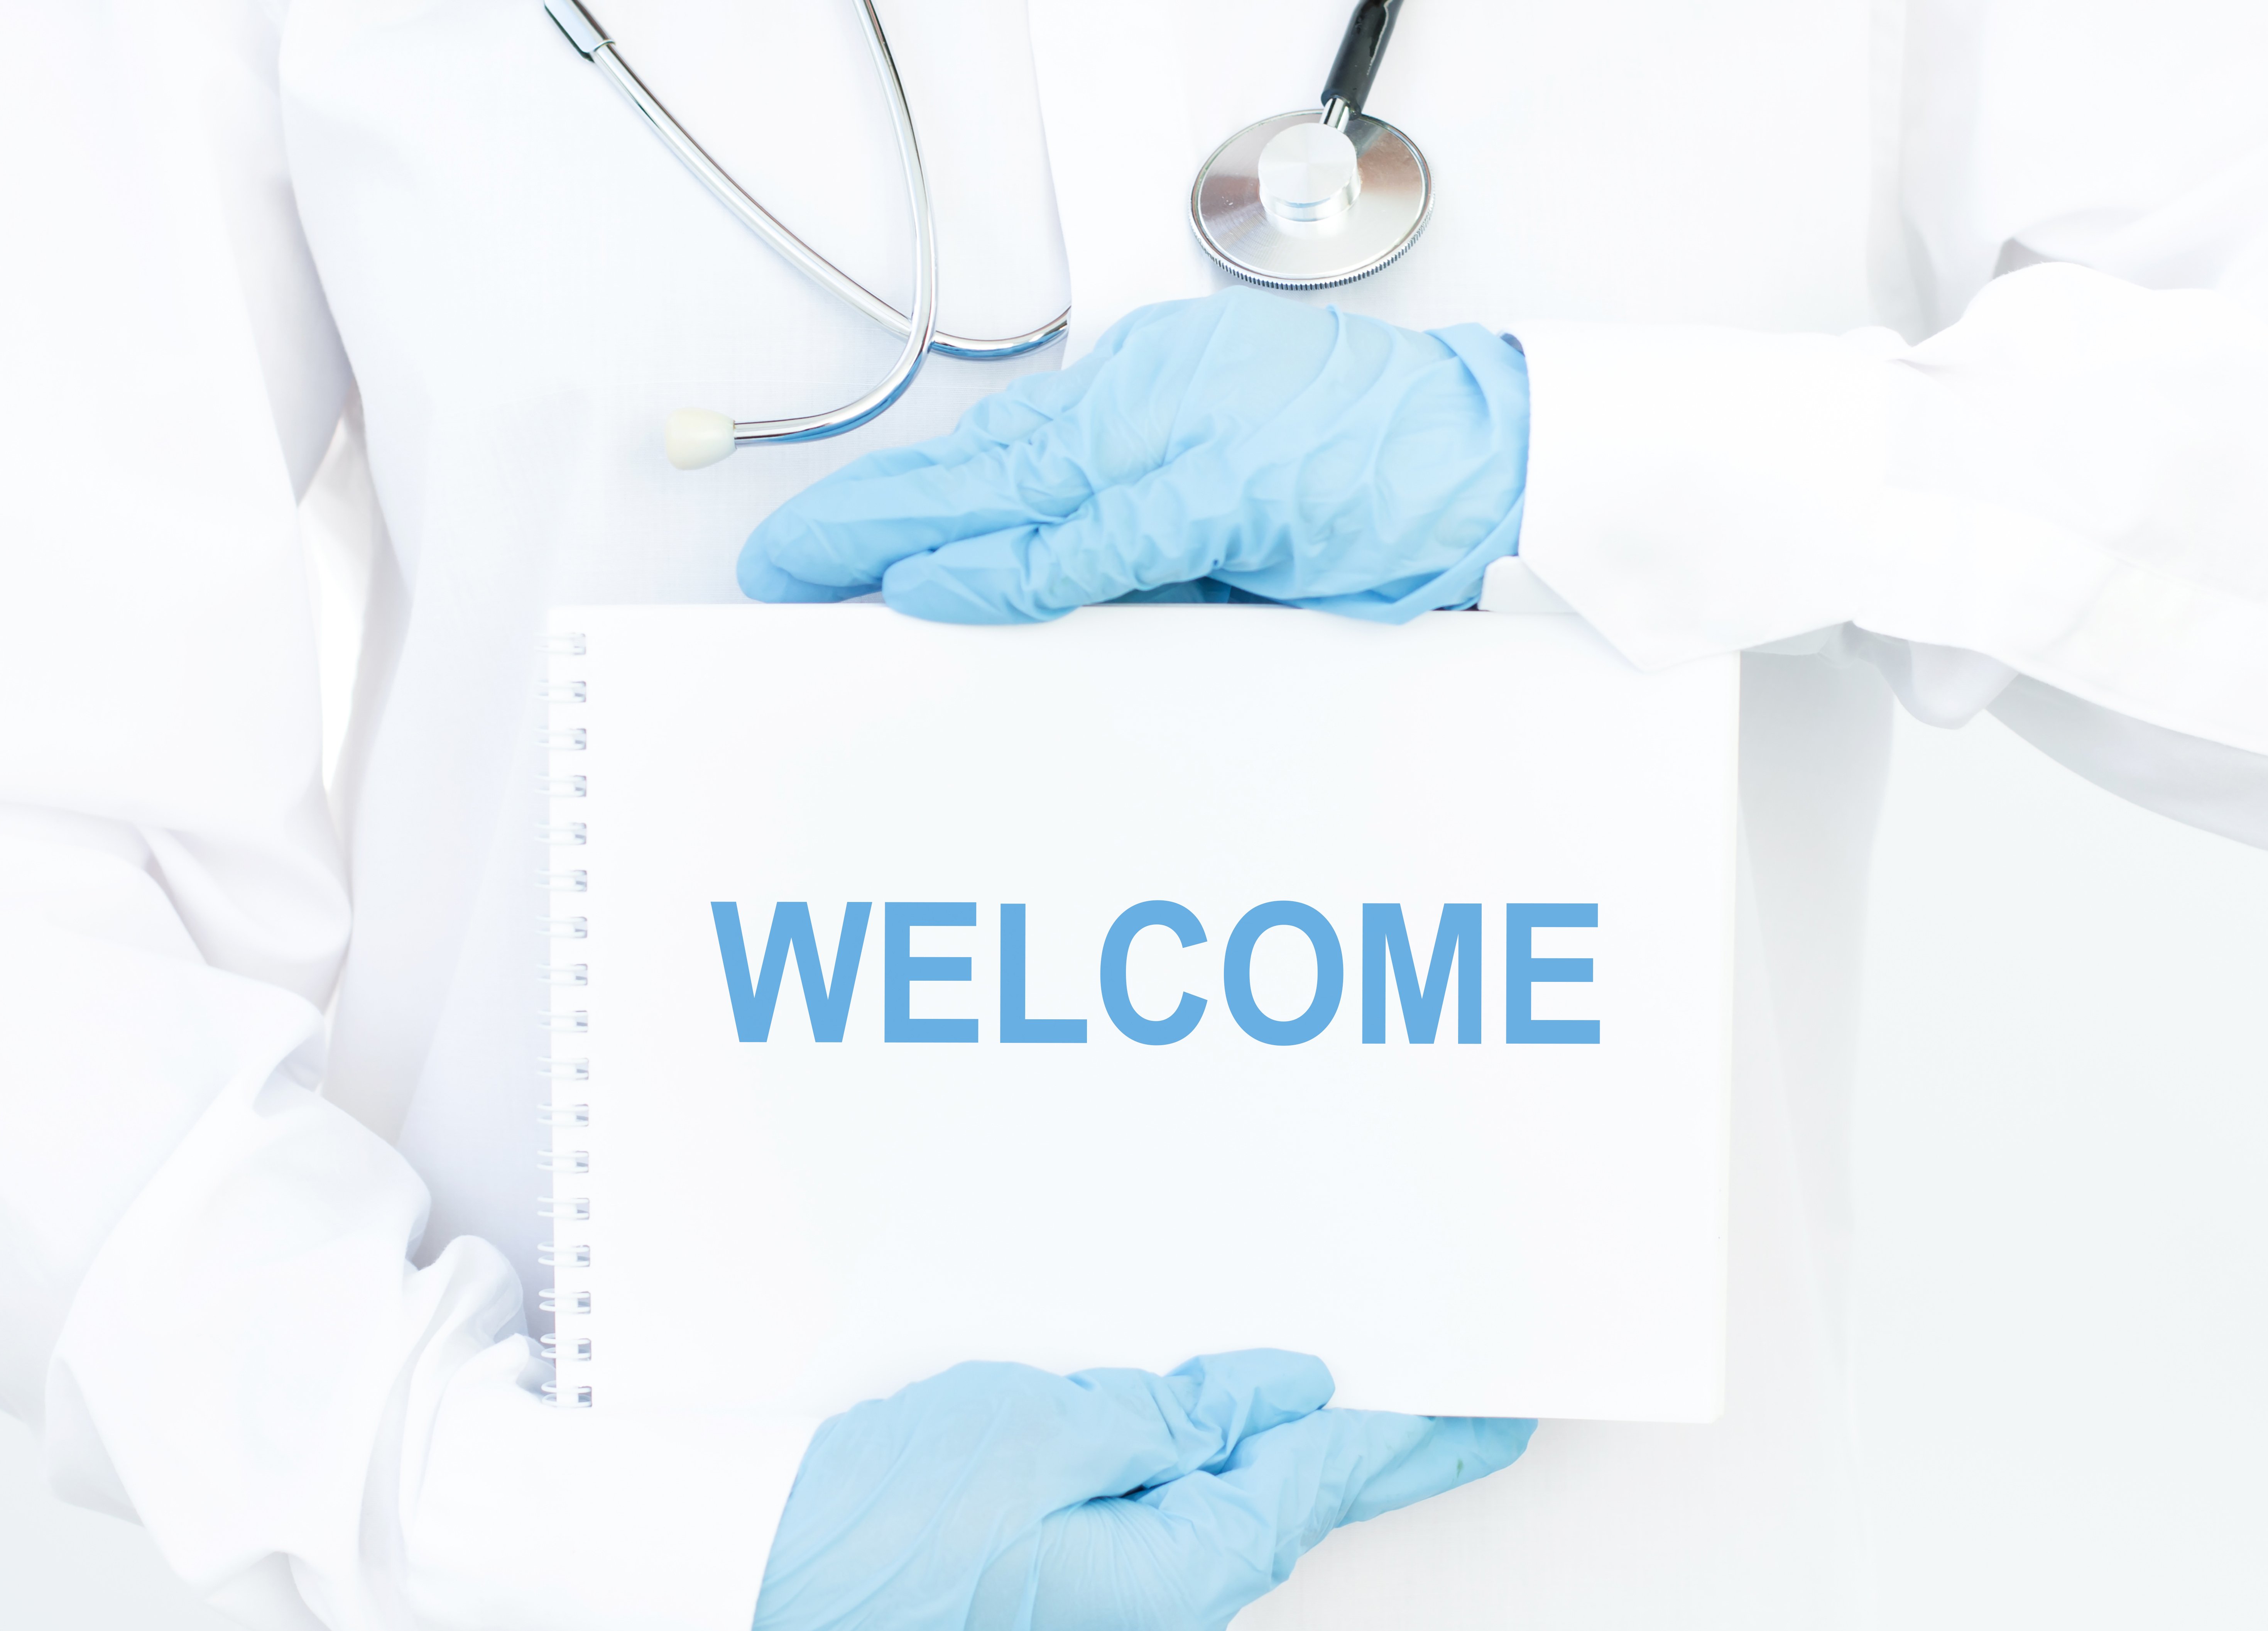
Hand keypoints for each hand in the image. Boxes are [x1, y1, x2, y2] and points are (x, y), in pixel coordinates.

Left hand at [737, 290, 1528, 623]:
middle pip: (978, 465)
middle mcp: (1147, 406)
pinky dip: (1010, 570)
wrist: (1489, 455)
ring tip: (812, 573)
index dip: (907, 502)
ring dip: (901, 537)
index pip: (1002, 456)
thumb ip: (1141, 543)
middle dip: (867, 517)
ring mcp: (1182, 441)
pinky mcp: (1222, 493)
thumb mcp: (1232, 504)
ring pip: (1009, 493)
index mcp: (1147, 403)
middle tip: (778, 560)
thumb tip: (1045, 589)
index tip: (833, 541)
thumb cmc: (1370, 473)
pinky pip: (1094, 542)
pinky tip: (938, 589)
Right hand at [746, 1350, 1532, 1630]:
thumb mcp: (1036, 1425)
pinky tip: (1116, 1445)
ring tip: (1165, 1387)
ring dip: (1200, 1461)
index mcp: (1166, 1589)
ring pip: (1195, 1534)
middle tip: (1357, 1355)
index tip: (1496, 1411)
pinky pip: (1139, 1559)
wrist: (733, 1593)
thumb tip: (1278, 1398)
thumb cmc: (872, 1519)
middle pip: (1263, 1514)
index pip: (1321, 1488)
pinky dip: (1145, 1498)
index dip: (1414, 1437)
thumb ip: (1175, 1414)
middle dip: (1299, 1436)